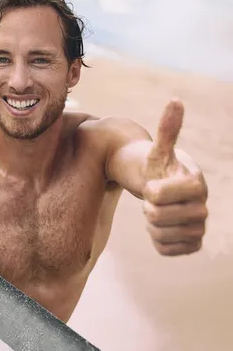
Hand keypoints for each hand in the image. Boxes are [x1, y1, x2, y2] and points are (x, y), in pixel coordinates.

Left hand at [141, 99, 207, 255]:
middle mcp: (203, 206)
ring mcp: (199, 227)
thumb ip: (167, 130)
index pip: (157, 195)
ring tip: (157, 211)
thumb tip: (175, 100)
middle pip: (157, 216)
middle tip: (153, 200)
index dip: (148, 191)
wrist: (160, 189)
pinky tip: (162, 228)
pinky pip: (165, 250)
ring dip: (151, 225)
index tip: (152, 185)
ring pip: (161, 235)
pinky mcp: (192, 244)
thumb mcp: (157, 150)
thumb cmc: (156, 167)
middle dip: (147, 207)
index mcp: (196, 183)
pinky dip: (157, 241)